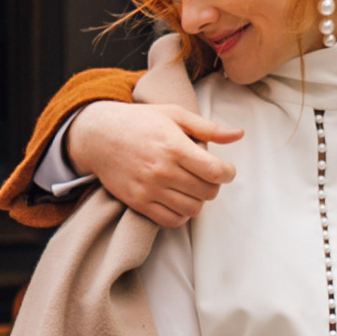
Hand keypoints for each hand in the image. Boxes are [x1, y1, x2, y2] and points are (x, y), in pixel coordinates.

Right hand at [68, 101, 235, 225]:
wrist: (98, 136)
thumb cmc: (139, 122)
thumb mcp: (174, 115)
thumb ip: (208, 128)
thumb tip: (238, 134)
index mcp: (175, 147)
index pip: (216, 172)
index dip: (228, 173)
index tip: (225, 169)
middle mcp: (163, 171)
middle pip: (207, 192)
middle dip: (213, 185)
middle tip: (206, 176)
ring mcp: (149, 189)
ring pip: (192, 209)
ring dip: (198, 200)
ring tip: (192, 187)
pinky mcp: (138, 202)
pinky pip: (171, 220)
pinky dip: (181, 214)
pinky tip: (179, 199)